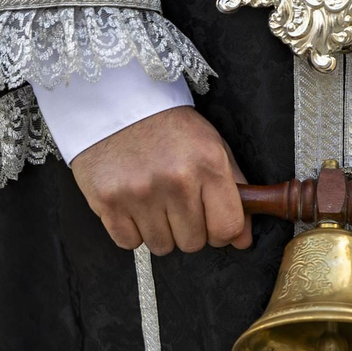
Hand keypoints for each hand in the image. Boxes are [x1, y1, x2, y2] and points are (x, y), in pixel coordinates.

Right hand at [71, 106, 252, 254]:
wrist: (118, 104)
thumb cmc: (171, 129)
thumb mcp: (213, 146)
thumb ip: (235, 192)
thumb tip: (242, 240)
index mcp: (209, 164)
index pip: (227, 228)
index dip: (222, 232)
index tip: (212, 222)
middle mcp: (176, 180)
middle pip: (193, 243)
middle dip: (188, 229)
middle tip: (177, 203)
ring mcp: (140, 192)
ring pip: (161, 246)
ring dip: (160, 230)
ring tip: (154, 200)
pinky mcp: (108, 201)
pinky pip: (129, 243)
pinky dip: (131, 230)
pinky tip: (132, 203)